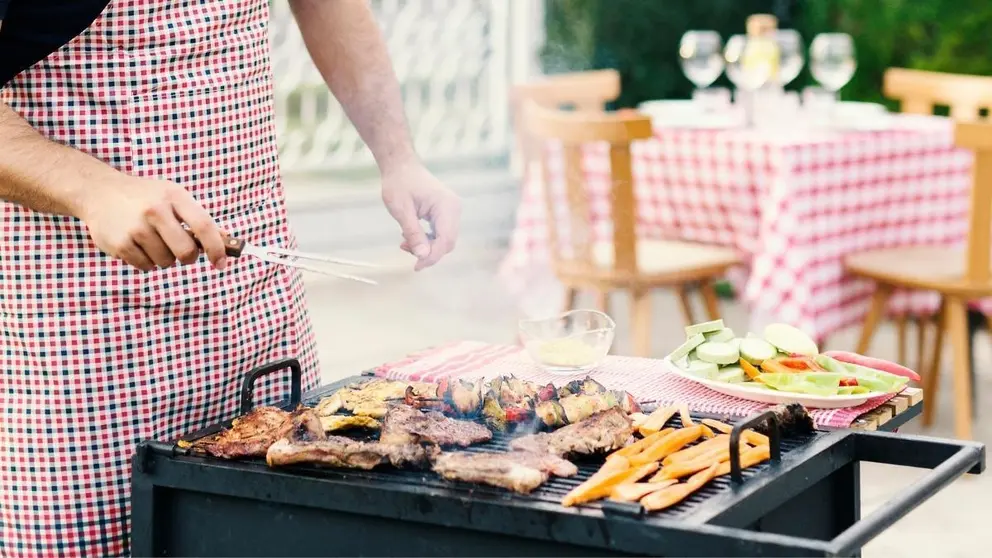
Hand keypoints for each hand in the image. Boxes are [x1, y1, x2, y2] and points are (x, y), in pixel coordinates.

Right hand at [78, 174, 227, 271]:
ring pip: (166, 262)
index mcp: (174, 196)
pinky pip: (146, 267)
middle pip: (186, 252)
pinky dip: (147, 261)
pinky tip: (137, 244)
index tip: (221, 263)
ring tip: (151, 240)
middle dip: (188, 257)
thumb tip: (228, 242)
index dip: (217, 248)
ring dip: (164, 258)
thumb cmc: (146, 197)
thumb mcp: (173, 197)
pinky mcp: (120, 243)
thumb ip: (198, 219)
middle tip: (181, 251)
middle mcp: (155, 210)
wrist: (100, 192)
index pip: (204, 226)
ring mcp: (136, 227)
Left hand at [380, 161, 460, 270]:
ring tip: (404, 243)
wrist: (400, 166)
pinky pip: (441, 233)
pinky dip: (427, 239)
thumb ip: (414, 233)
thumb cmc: (399, 183)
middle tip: (405, 250)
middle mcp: (454, 209)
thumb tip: (422, 256)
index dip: (432, 257)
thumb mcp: (402, 210)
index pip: (445, 240)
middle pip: (447, 242)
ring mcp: (451, 210)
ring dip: (426, 246)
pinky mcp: (446, 212)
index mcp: (446, 206)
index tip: (416, 267)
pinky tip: (411, 237)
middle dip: (428, 252)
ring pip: (444, 239)